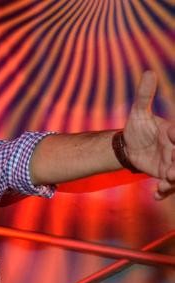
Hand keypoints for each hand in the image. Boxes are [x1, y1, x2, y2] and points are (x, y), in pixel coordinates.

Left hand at [123, 71, 174, 199]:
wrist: (127, 146)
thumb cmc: (137, 128)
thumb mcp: (139, 113)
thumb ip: (144, 96)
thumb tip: (149, 73)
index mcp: (174, 134)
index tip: (171, 135)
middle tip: (172, 169)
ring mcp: (171, 164)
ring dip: (173, 180)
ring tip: (165, 182)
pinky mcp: (162, 175)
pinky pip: (167, 187)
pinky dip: (164, 192)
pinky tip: (156, 195)